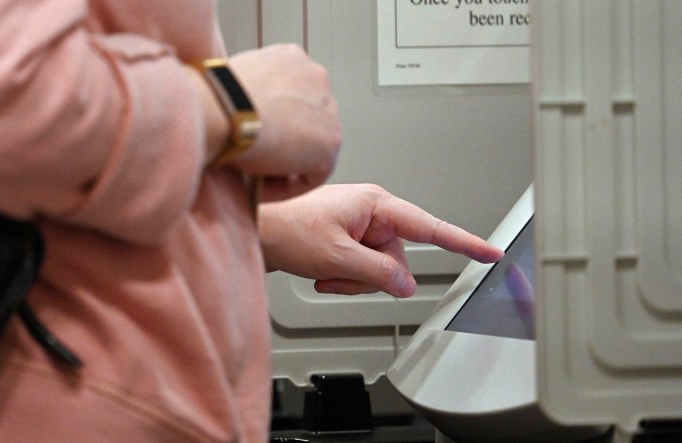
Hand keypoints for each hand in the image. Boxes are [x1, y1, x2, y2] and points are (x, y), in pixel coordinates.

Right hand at [228, 44, 341, 201]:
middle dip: (283, 144)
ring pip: (311, 149)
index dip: (271, 124)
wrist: (220, 109)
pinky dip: (288, 186)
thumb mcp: (231, 86)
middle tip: (255, 164)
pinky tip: (260, 190)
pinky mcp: (331, 141)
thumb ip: (248, 97)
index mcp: (290, 58)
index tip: (249, 140)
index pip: (291, 97)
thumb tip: (241, 122)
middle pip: (306, 121)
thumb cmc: (211, 99)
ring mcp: (328, 108)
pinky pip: (313, 174)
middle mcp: (316, 76)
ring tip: (255, 182)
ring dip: (285, 167)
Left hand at [258, 184, 504, 297]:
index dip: (463, 242)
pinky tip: (320, 272)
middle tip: (341, 273)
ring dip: (353, 280)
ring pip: (377, 269)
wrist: (251, 225)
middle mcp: (369, 211)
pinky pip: (359, 269)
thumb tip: (405, 284)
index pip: (429, 227)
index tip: (489, 252)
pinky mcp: (344, 239)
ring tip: (325, 271)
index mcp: (375, 203)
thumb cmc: (283, 226)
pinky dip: (342, 278)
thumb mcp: (338, 257)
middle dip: (371, 275)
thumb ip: (379, 274)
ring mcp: (356, 226)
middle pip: (396, 258)